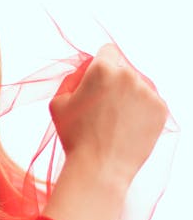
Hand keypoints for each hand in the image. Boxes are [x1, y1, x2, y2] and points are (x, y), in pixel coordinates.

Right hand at [49, 44, 167, 189]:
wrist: (99, 169)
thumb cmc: (74, 137)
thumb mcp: (58, 102)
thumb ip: (72, 79)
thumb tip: (85, 72)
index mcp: (103, 68)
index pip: (107, 50)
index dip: (99, 66)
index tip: (96, 82)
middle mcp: (129, 75)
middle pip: (124, 68)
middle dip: (115, 82)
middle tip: (103, 107)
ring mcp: (148, 92)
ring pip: (139, 85)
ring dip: (129, 95)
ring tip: (115, 120)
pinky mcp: (161, 109)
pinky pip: (151, 102)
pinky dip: (141, 111)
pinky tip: (127, 126)